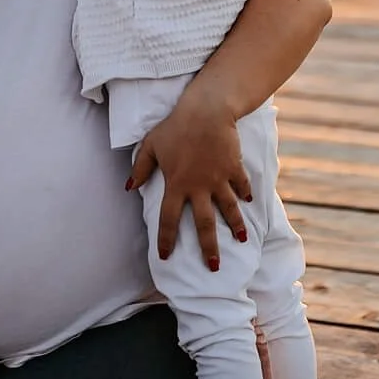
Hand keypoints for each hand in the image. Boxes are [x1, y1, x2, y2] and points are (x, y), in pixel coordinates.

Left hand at [126, 87, 250, 270]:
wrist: (206, 111)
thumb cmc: (175, 127)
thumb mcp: (151, 145)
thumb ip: (140, 168)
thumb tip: (128, 187)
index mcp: (176, 185)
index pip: (168, 220)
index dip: (166, 240)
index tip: (166, 256)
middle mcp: (198, 187)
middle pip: (204, 224)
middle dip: (209, 248)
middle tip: (213, 267)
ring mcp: (219, 179)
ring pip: (229, 209)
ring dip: (236, 226)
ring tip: (242, 241)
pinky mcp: (234, 168)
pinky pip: (241, 185)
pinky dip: (245, 194)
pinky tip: (249, 202)